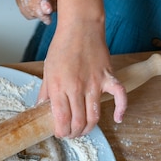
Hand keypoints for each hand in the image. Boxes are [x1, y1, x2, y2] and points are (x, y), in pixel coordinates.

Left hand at [40, 21, 126, 137]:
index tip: (60, 133)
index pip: (61, 119)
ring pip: (94, 116)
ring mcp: (94, 83)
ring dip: (89, 128)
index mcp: (59, 87)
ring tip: (84, 129)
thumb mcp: (47, 70)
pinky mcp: (108, 77)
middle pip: (78, 122)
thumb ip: (45, 92)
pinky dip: (121, 110)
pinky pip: (119, 97)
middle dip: (74, 133)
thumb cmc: (62, 47)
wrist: (80, 27)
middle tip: (71, 133)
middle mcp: (77, 88)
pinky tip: (118, 118)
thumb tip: (40, 108)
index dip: (61, 131)